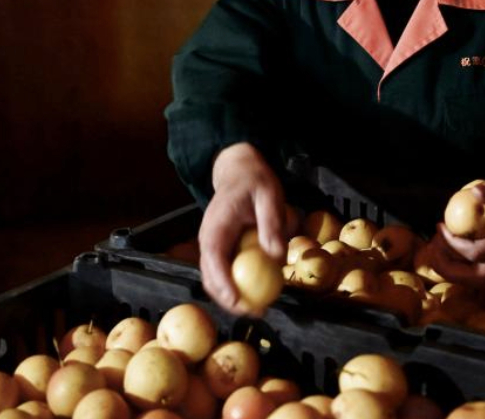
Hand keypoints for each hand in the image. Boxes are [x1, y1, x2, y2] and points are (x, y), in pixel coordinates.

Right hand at [198, 142, 286, 313]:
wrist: (238, 171)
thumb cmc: (255, 181)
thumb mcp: (270, 195)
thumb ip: (272, 224)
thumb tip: (277, 255)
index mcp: (217, 225)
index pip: (213, 258)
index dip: (222, 283)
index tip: (238, 301)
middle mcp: (208, 238)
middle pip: (209, 276)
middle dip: (227, 300)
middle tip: (255, 312)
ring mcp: (211, 245)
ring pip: (213, 279)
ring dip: (230, 297)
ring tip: (256, 309)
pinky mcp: (219, 249)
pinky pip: (223, 272)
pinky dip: (235, 286)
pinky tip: (255, 293)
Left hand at [430, 167, 484, 289]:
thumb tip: (475, 194)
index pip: (478, 251)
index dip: (454, 243)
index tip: (441, 226)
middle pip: (479, 276)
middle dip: (450, 267)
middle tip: (433, 248)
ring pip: (478, 278)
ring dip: (453, 270)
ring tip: (436, 249)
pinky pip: (478, 271)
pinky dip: (460, 265)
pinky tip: (446, 248)